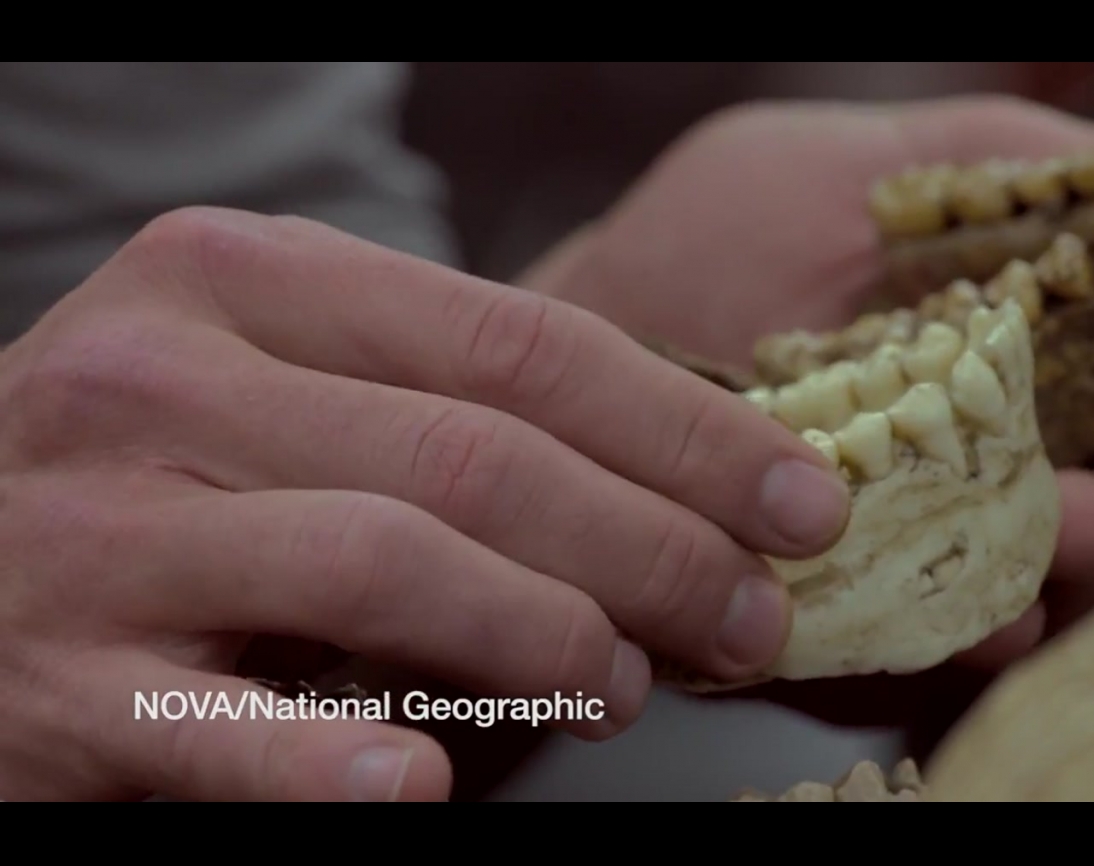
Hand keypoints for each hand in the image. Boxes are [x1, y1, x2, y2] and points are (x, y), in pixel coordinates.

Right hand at [0, 207, 849, 800]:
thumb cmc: (154, 468)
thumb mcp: (285, 386)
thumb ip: (444, 410)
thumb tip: (670, 484)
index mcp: (246, 282)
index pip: (520, 344)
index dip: (684, 426)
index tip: (798, 496)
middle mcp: (165, 380)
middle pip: (476, 456)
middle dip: (653, 543)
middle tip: (750, 613)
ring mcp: (102, 532)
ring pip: (384, 564)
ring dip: (544, 634)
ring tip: (630, 684)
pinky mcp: (59, 684)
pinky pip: (221, 731)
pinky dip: (337, 765)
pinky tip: (429, 792)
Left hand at [523, 95, 1093, 719]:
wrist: (576, 322)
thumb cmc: (716, 243)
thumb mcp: (857, 174)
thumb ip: (998, 166)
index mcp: (1002, 411)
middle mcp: (955, 508)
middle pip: (1083, 561)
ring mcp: (876, 582)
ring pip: (989, 624)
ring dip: (1022, 599)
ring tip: (1032, 553)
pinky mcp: (790, 638)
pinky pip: (861, 660)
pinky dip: (894, 640)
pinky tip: (919, 615)